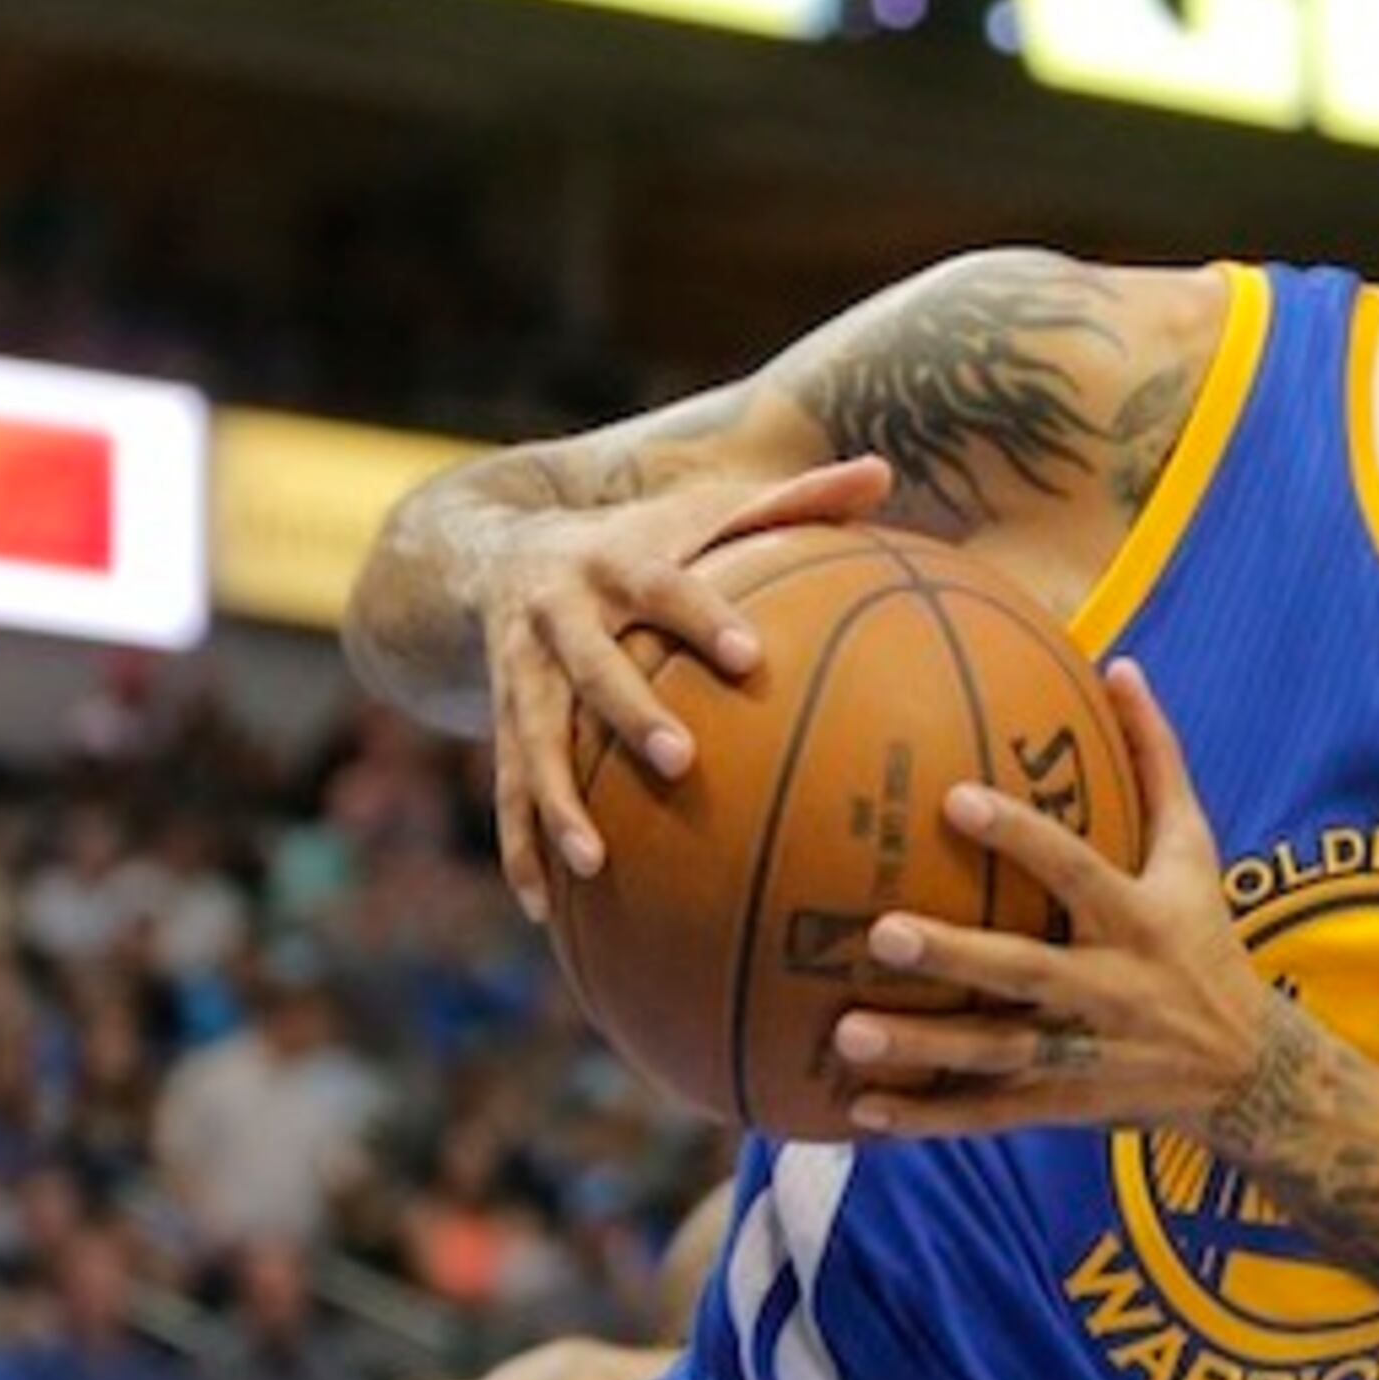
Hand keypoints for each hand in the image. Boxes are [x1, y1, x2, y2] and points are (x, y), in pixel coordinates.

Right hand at [486, 455, 893, 922]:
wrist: (494, 551)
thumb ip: (793, 499)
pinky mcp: (498, 722)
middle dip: (628, 714)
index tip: (748, 655)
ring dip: (556, 804)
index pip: (664, 588)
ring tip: (593, 864)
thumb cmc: (641, 537)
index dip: (702, 617)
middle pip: (589, 667)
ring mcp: (518, 674)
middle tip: (682, 760)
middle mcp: (556, 616)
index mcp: (614, 562)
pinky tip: (542, 908)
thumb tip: (884, 470)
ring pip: (532, 742)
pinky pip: (504, 791)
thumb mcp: (703, 508)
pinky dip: (519, 847)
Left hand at [831, 661, 1284, 1136]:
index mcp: (1139, 918)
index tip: (954, 799)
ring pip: (995, 1051)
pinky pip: (988, 1113)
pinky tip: (861, 1111)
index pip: (1076, 869)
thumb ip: (1157, 759)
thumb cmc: (1203, 937)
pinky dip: (928, 1117)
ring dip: (922, 1048)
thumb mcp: (1195, 852)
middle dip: (954, 955)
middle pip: (1024, 970)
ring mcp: (1084, 1052)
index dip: (1020, 836)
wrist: (1245, 1069)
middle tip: (879, 933)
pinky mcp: (1062, 1103)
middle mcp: (1111, 987)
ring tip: (846, 1034)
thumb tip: (1121, 666)